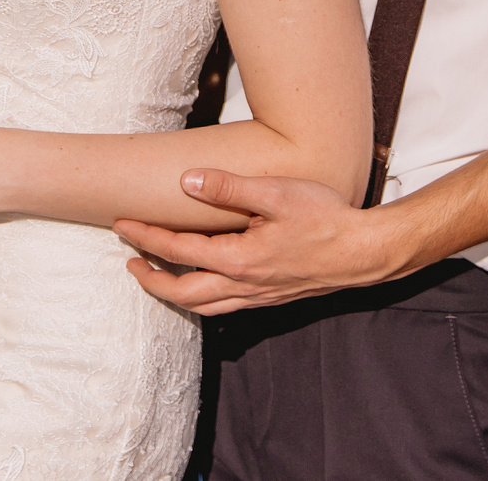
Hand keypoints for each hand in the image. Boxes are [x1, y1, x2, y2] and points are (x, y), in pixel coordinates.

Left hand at [113, 168, 411, 315]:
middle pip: (182, 292)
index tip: (122, 225)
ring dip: (174, 293)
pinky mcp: (273, 299)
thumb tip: (186, 180)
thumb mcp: (276, 193)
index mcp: (239, 258)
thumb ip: (229, 187)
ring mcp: (259, 296)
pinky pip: (226, 308)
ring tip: (156, 276)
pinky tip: (204, 287)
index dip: (145, 237)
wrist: (365, 253)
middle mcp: (244, 284)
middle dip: (150, 278)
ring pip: (204, 306)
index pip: (178, 251)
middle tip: (130, 261)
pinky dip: (203, 301)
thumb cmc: (326, 218)